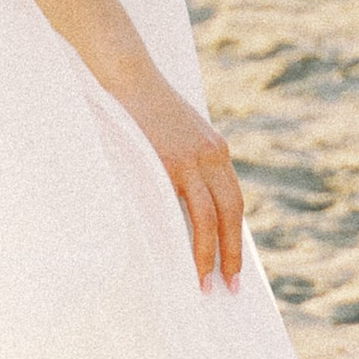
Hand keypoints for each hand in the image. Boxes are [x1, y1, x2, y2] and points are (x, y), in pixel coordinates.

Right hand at [100, 60, 247, 291]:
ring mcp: (195, 159)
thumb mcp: (169, 134)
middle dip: (233, 252)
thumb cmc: (138, 105)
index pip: (232, 199)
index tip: (231, 260)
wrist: (125, 73)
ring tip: (211, 285)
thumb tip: (172, 198)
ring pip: (215, 217)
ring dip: (214, 255)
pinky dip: (195, 240)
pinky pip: (192, 210)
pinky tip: (192, 262)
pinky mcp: (174, 162)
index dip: (233, 232)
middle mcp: (214, 155)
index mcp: (215, 148)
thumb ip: (179, 162)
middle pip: (233, 212)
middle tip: (232, 284)